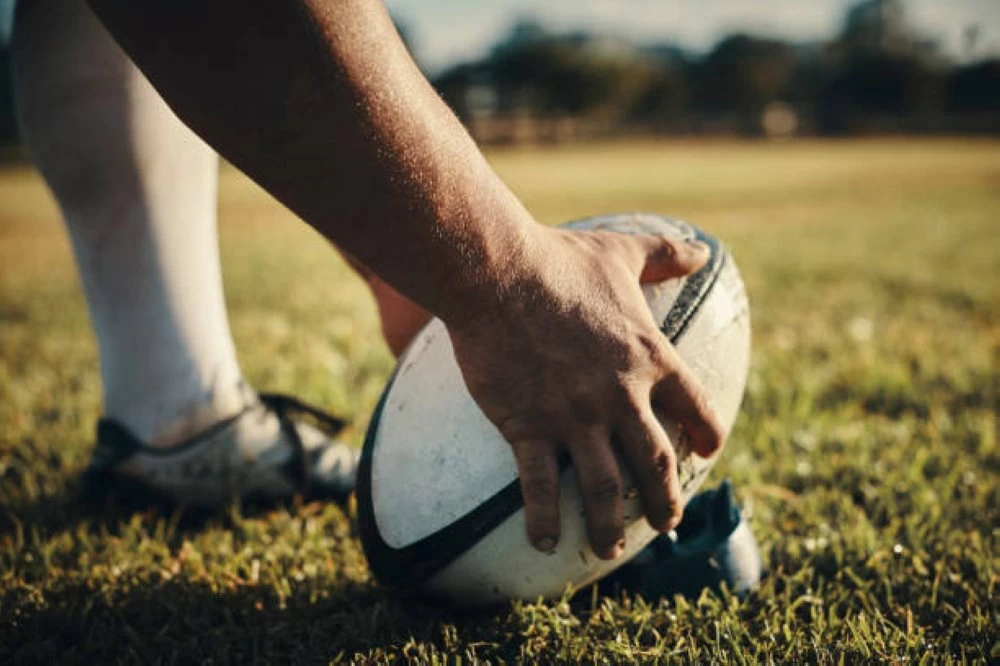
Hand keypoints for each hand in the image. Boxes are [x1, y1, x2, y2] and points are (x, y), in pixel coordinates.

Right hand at [447, 225, 725, 559]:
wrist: (497, 272)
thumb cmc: (560, 260)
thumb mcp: (622, 252)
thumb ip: (667, 254)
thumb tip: (706, 250)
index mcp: (649, 358)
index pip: (695, 408)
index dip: (707, 434)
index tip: (707, 452)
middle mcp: (619, 397)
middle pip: (656, 464)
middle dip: (664, 501)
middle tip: (666, 524)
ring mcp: (574, 417)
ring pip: (603, 487)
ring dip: (610, 523)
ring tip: (609, 550)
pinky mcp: (528, 426)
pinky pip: (540, 486)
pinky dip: (545, 519)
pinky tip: (547, 543)